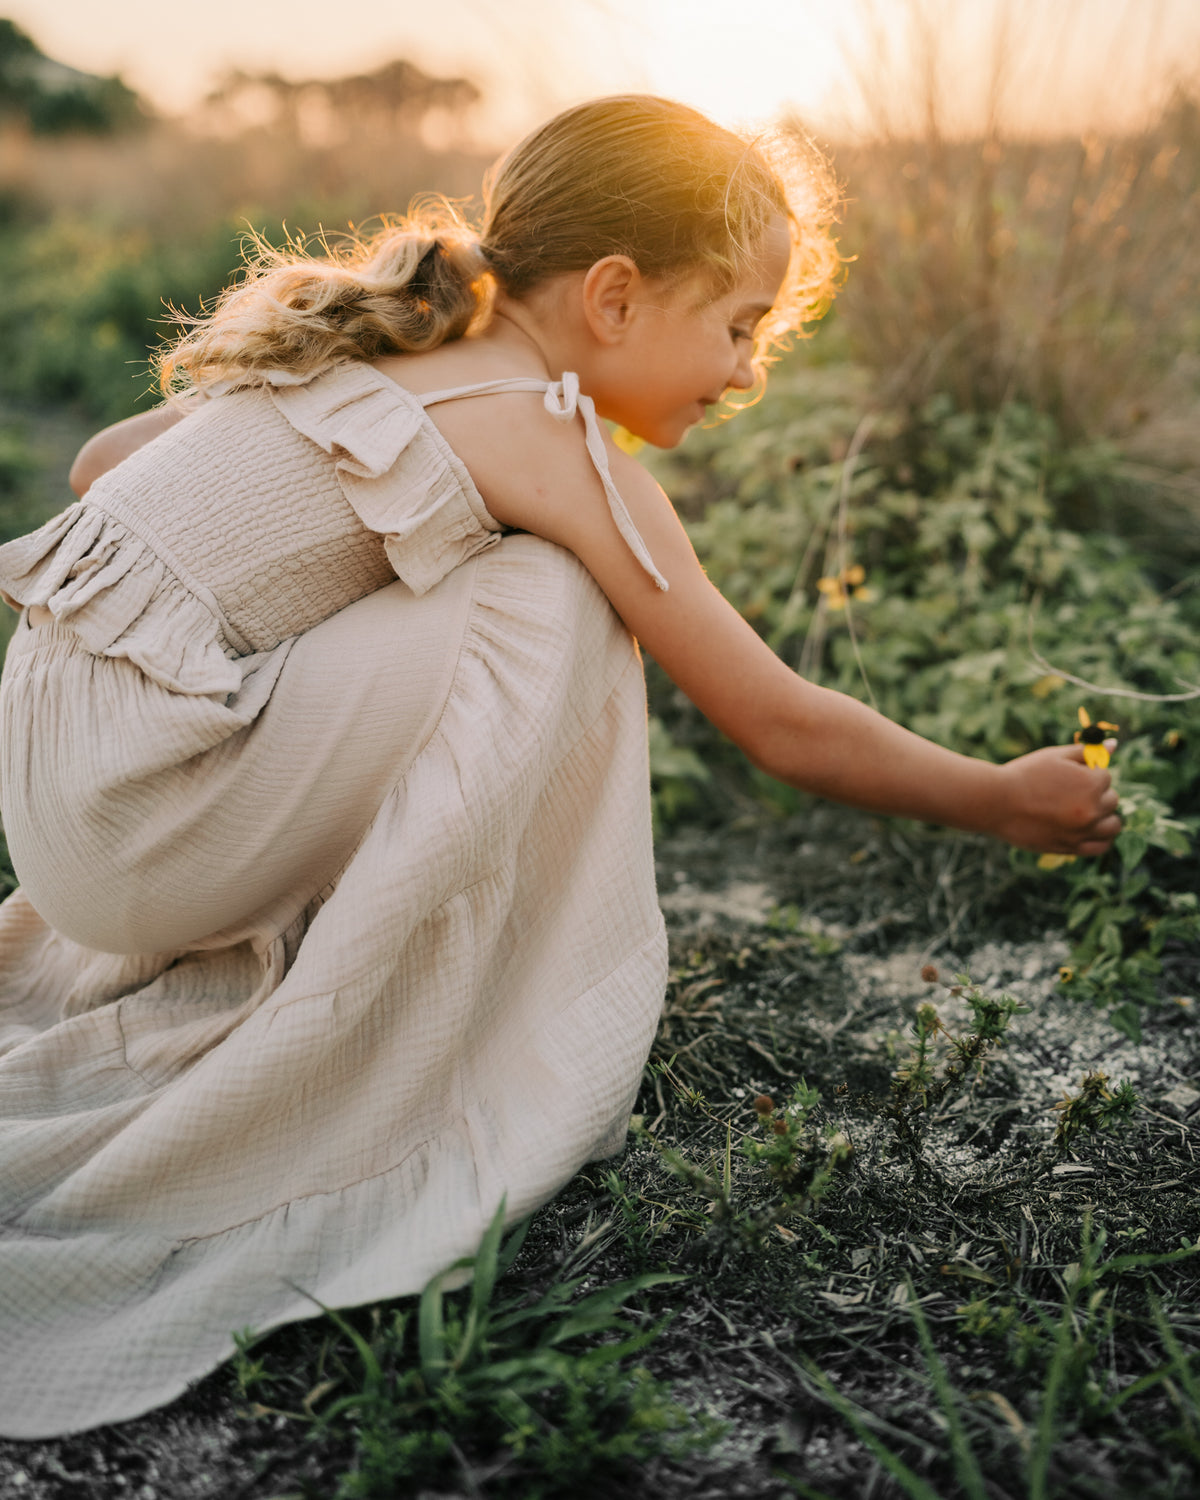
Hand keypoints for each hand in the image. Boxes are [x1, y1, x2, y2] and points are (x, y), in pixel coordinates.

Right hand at [992, 744, 1121, 854]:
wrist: (995, 802)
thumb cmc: (1024, 774)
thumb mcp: (1055, 756)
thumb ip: (1087, 752)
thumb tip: (1115, 745)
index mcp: (1091, 783)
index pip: (1106, 776)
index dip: (1088, 773)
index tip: (1068, 776)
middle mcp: (1092, 809)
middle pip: (1111, 800)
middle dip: (1096, 794)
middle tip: (1070, 792)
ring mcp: (1082, 831)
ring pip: (1113, 825)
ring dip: (1104, 816)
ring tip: (1084, 811)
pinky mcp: (1071, 847)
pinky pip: (1101, 846)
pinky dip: (1102, 838)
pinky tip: (1089, 828)